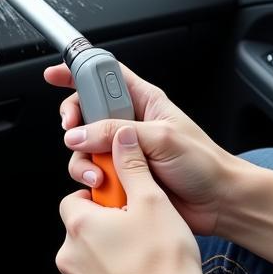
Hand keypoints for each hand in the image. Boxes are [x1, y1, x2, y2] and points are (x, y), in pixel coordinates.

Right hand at [44, 62, 233, 235]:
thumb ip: (117, 132)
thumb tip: (80, 134)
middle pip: (86, 113)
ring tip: (99, 173)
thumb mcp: (161, 138)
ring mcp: (123, 152)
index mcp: (144, 102)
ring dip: (83, 160)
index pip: (105, 77)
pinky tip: (104, 187)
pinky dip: (91, 181)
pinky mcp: (121, 177)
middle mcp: (130, 125)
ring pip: (85, 148)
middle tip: (72, 131)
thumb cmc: (204, 163)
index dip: (79, 71)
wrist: (217, 202)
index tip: (54, 75)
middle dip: (73, 122)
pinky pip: (93, 174)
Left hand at [56, 126, 219, 273]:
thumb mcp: (153, 201)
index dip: (100, 199)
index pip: (75, 199)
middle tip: (140, 234)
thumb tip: (122, 137)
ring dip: (108, 262)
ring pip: (88, 265)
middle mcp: (69, 257)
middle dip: (106, 231)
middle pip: (82, 233)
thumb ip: (133, 166)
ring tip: (143, 264)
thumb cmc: (164, 263)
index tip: (123, 204)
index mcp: (80, 225)